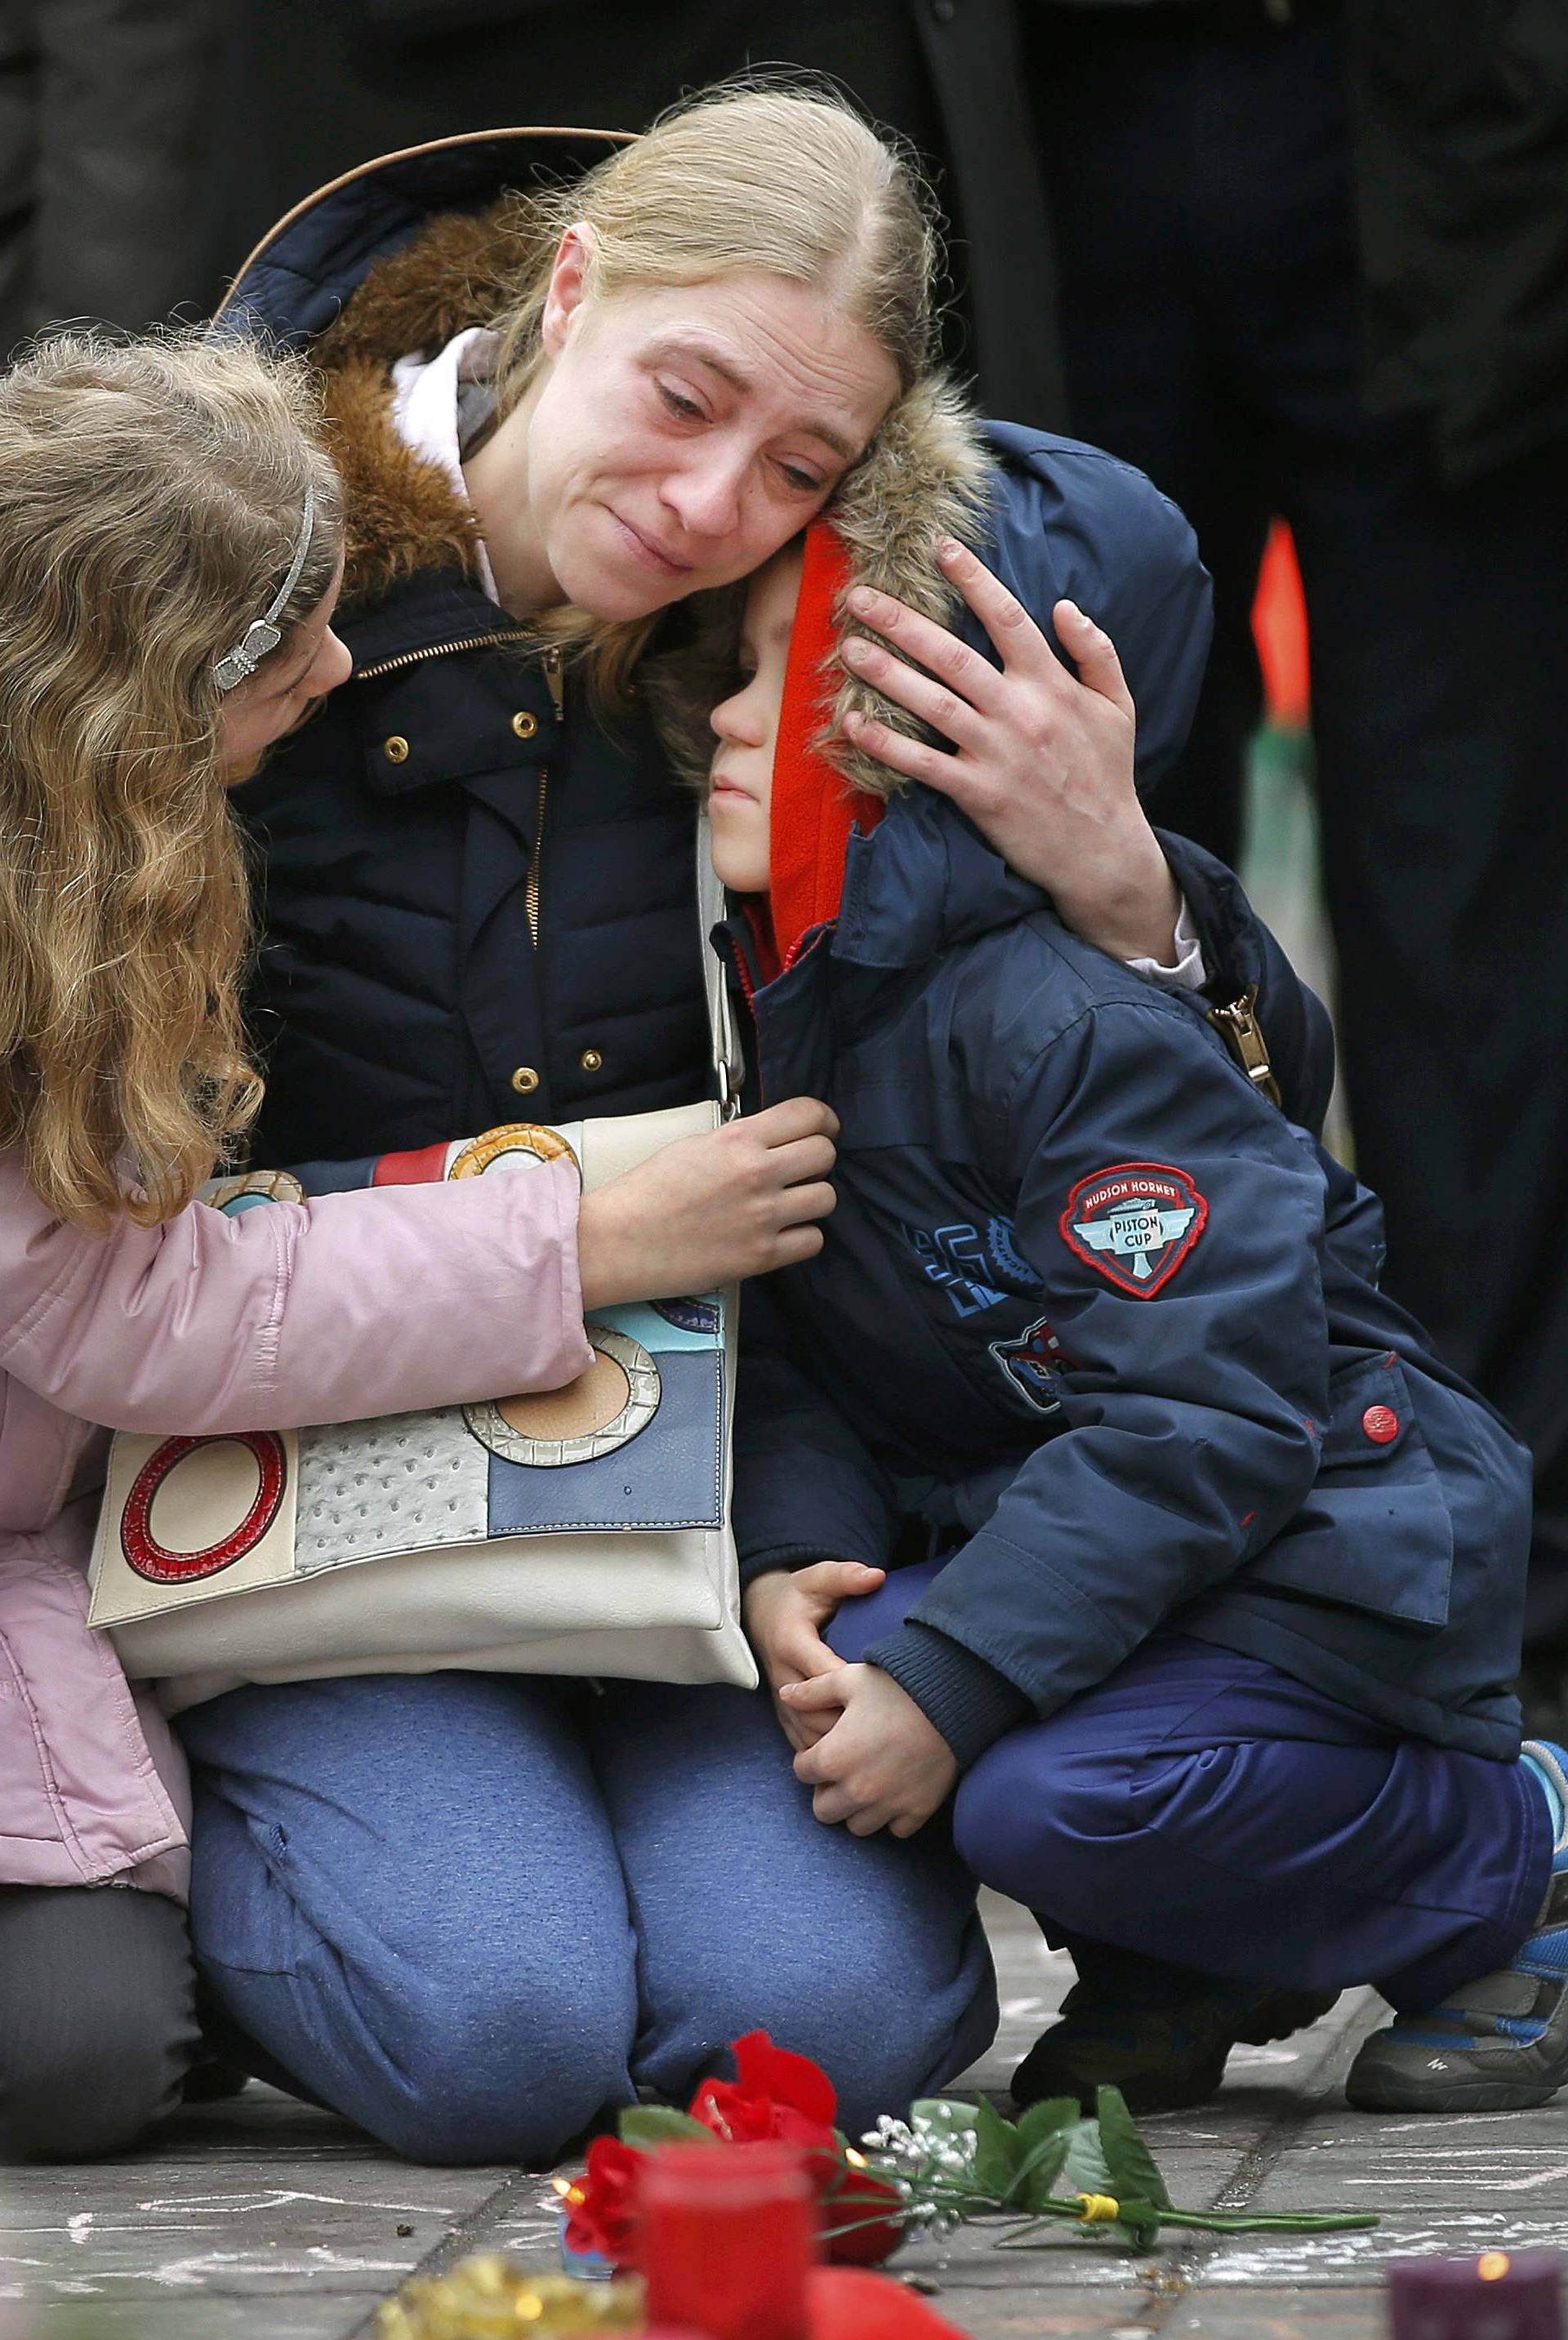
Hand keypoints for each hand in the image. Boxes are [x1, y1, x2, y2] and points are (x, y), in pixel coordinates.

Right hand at [577, 1097, 836, 1307]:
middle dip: (817, 1159)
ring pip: (826, 1198)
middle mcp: (757, 1174)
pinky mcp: (761, 1257)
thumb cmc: (646, 1193)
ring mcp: (763, 1217)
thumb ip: (737, 1141)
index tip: (823, 1128)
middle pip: (825, 1154)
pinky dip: (801, 1238)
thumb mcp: (692, 1146)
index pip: (809, 1114)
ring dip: (811, 1199)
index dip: (824, 1120)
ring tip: (787, 1204)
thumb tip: (771, 1142)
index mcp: (737, 1139)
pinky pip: (813, 1241)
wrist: (617, 1242)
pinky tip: (779, 1235)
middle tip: (800, 1169)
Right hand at [743, 1561, 886, 1750]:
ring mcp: (780, 1697)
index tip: (887, 1697)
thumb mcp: (818, 1578)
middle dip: (848, 1726)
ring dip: (837, 1745)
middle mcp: (782, 1674)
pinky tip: (850, 1758)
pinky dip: (823, 1751)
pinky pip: (799, 1739)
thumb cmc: (797, 1595)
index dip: (853, 1690)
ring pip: (806, 1733)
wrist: (760, 1611)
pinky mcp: (781, 1710)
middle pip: (815, 1713)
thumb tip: (877, 1576)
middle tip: (889, 1734)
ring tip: (874, 1752)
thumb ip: (846, 1576)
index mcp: (792, 1642)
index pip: (824, 1674)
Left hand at [785, 1664, 958, 1837]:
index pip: (802, 1772)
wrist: (951, 1700)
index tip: (822, 1748)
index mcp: (833, 1758)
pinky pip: (894, 1829)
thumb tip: (785, 1694)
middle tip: (842, 1771)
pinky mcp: (917, 1811)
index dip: (809, 1758)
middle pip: (824, 1810)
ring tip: (867, 1783)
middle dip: (827, 1792)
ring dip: (856, 1809)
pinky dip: (892, 1816)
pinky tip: (896, 1791)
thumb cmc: (896, 1686)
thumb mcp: (848, 1680)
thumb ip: (812, 1691)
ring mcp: (888, 1805)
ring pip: (856, 1826)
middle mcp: (856, 1790)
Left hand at [838, 542, 1182, 963]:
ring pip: (931, 703)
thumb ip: (1096, 651)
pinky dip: (885, 745)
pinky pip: (922, 764)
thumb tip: (1064, 606)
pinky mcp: (977, 793)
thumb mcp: (1118, 706)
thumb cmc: (1107, 774)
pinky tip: (852, 725)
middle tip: (859, 597)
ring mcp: (996, 753)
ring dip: (885, 674)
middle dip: (902, 622)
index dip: (973, 579)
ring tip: (848, 649)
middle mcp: (1020, 712)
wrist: (1103, 851)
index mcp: (1052, 684)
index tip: (940, 547)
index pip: (1008, 618)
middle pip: (952, 655)